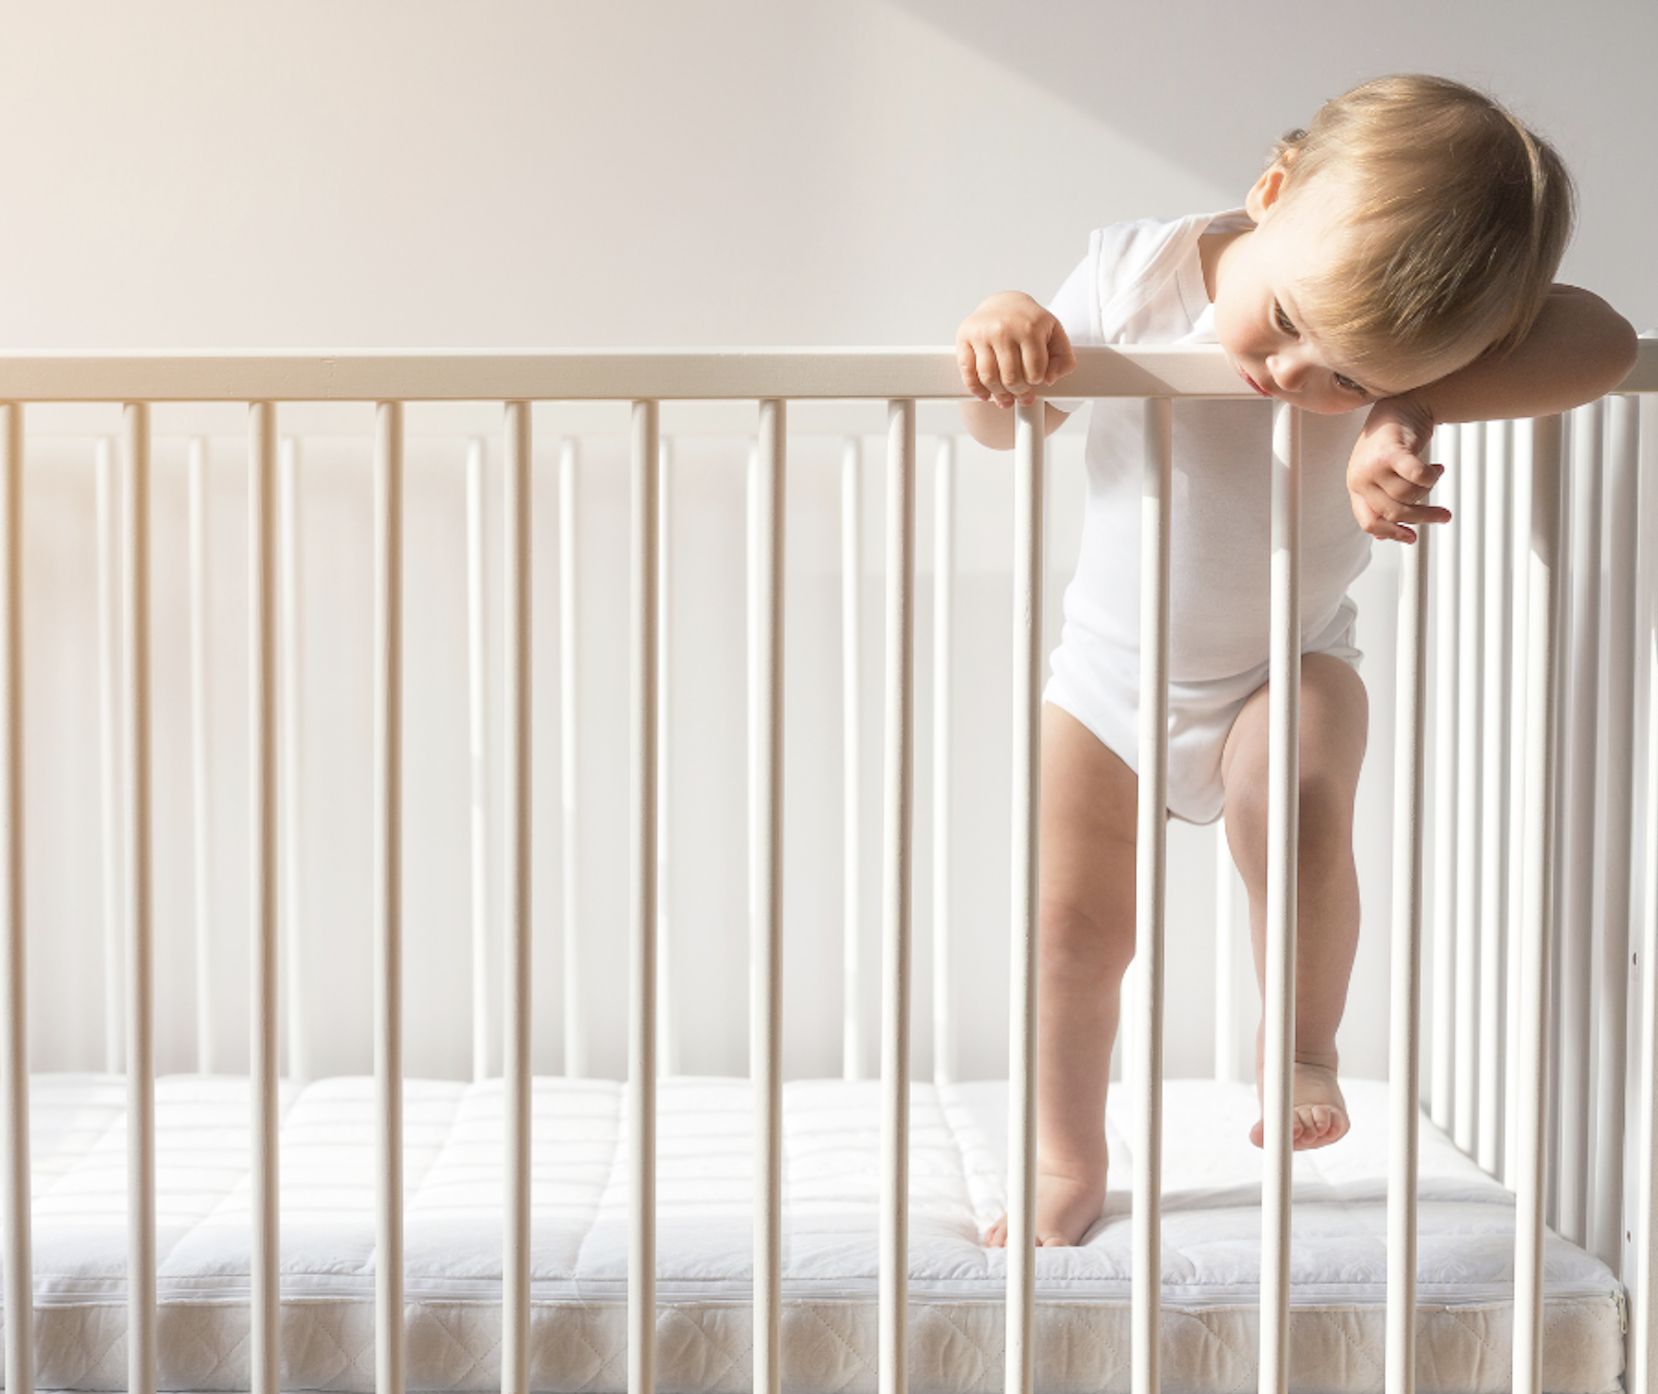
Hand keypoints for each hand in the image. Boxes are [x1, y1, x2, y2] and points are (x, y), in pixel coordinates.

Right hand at [956, 292, 1076, 406]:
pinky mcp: (965, 336)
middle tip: (1021, 395)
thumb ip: (1063, 358)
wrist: (1004, 303)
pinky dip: (976, 388)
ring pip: (989, 378)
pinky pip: (968, 372)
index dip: (1036, 382)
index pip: (1034, 371)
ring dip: (998, 394)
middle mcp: (1004, 328)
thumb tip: (1050, 379)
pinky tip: (986, 394)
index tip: (1035, 383)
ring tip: (1005, 397)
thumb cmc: (1030, 322)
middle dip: (1018, 392)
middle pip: (1011, 378)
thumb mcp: (1055, 334)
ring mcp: (982, 332)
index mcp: (1030, 327)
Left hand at [1346, 397, 1450, 543]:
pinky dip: (1432, 477)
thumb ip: (1381, 501)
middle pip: (1394, 512)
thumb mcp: (1379, 475)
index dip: (1392, 534)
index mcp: (1355, 487)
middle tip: (1443, 516)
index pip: (1369, 522)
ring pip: (1409, 495)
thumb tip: (1384, 536)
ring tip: (1433, 475)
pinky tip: (1436, 469)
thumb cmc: (1390, 442)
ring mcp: (1373, 466)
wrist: (1399, 405)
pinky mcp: (1391, 452)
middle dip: (1422, 517)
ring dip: (1428, 490)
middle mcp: (1360, 478)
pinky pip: (1417, 477)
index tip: (1412, 538)